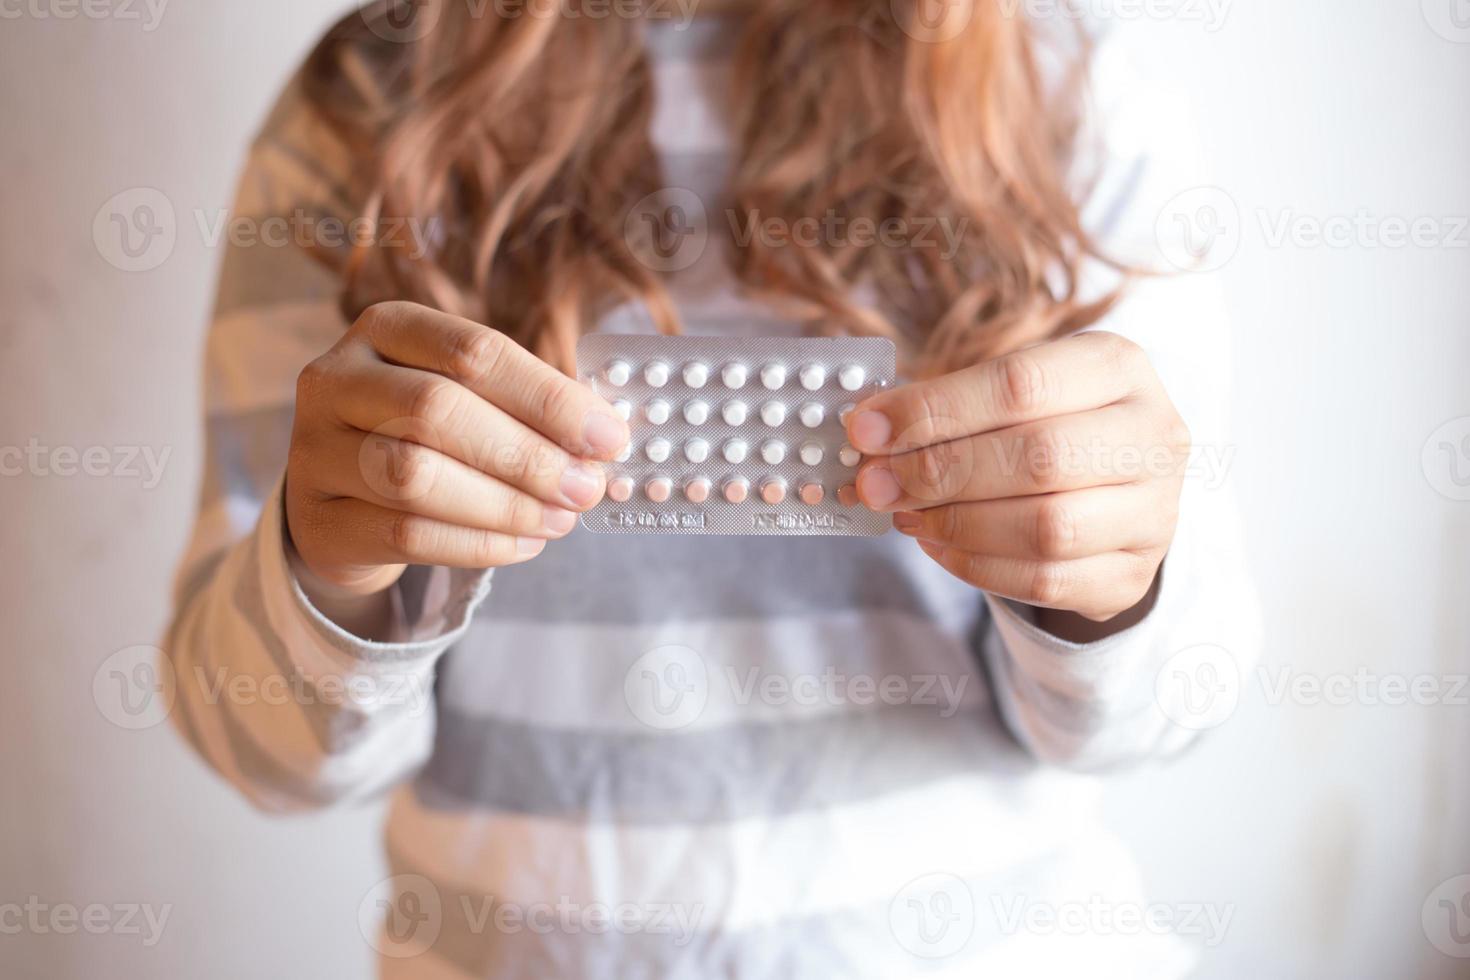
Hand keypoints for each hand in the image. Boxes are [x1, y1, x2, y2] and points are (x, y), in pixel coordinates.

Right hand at [285, 302, 628, 599]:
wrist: (343, 499)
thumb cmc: (425, 434)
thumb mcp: (469, 398)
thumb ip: (527, 406)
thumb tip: (604, 437)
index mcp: (386, 328)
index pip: (475, 352)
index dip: (548, 398)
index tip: (609, 437)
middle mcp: (337, 378)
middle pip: (437, 410)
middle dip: (527, 455)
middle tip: (586, 488)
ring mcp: (315, 449)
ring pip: (414, 476)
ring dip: (504, 504)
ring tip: (560, 519)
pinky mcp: (316, 519)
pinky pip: (404, 535)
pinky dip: (477, 544)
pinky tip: (523, 544)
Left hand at [845, 331, 1188, 625]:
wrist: (1113, 494)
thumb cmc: (1045, 427)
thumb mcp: (1007, 397)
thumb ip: (944, 409)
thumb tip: (865, 433)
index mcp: (1117, 367)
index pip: (1020, 384)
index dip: (935, 409)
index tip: (867, 430)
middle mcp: (1152, 435)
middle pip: (1039, 457)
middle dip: (940, 472)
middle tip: (876, 483)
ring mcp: (1154, 511)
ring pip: (1047, 527)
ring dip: (957, 524)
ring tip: (906, 514)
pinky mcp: (1132, 575)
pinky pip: (1045, 580)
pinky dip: (976, 565)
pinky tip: (936, 544)